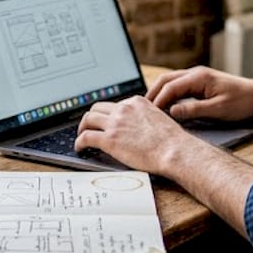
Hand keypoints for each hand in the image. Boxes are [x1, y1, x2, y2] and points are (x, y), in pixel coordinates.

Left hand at [75, 96, 194, 175]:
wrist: (174, 150)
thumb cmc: (171, 141)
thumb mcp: (158, 118)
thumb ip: (144, 117)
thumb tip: (138, 127)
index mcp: (136, 102)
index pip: (114, 104)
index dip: (107, 115)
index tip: (105, 122)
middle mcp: (123, 109)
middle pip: (97, 108)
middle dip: (91, 118)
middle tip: (89, 127)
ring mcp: (115, 123)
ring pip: (88, 119)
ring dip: (82, 128)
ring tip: (81, 137)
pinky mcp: (109, 140)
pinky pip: (86, 137)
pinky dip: (79, 142)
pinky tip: (80, 148)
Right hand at [146, 66, 252, 121]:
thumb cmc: (242, 102)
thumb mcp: (218, 110)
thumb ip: (194, 110)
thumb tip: (171, 112)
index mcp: (199, 77)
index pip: (170, 87)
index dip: (157, 100)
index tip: (148, 114)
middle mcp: (196, 74)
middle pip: (165, 80)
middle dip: (152, 94)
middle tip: (141, 110)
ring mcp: (198, 77)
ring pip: (170, 82)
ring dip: (159, 93)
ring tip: (148, 109)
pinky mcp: (200, 84)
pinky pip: (178, 86)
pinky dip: (168, 94)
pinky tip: (164, 106)